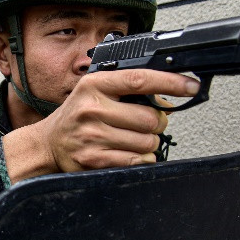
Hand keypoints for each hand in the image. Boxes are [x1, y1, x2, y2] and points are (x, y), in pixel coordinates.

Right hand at [3, 70, 199, 181]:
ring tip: (130, 138)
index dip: (171, 82)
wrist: (48, 145)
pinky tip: (126, 151)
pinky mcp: (95, 159)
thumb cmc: (76, 117)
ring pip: (147, 141)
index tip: (191, 86)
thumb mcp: (95, 94)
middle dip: (156, 122)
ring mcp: (93, 136)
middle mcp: (92, 108)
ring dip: (147, 143)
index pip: (141, 79)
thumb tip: (167, 99)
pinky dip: (139, 158)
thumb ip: (128, 90)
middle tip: (145, 123)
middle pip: (151, 117)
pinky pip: (136, 160)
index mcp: (94, 85)